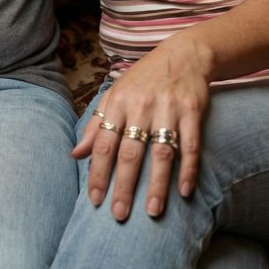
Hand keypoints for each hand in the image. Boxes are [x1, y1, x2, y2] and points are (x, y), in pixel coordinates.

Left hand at [74, 41, 210, 220]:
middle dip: (124, 186)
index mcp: (119, 103)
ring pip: (161, 152)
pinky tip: (184, 191)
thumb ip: (96, 124)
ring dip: (157, 184)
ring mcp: (168, 108)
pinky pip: (190, 145)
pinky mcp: (192, 111)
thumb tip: (76, 154)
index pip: (104, 143)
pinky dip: (189, 169)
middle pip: (130, 152)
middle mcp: (142, 106)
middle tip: (119, 214)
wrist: (184, 53)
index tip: (94, 199)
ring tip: (153, 212)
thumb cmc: (144, 79)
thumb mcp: (116, 94)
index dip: (97, 172)